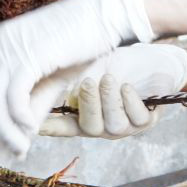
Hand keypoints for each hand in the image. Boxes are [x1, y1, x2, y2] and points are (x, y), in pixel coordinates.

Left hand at [0, 0, 156, 155]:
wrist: (109, 13)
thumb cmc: (87, 40)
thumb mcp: (57, 74)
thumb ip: (38, 99)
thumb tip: (25, 131)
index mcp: (6, 42)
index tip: (8, 143)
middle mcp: (3, 42)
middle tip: (13, 153)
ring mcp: (13, 47)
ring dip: (6, 129)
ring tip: (20, 148)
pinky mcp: (30, 54)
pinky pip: (15, 94)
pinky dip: (19, 116)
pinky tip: (31, 129)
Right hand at [36, 44, 186, 139]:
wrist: (150, 58)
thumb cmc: (116, 64)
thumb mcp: (89, 68)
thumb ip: (69, 80)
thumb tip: (39, 82)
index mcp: (84, 115)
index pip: (63, 126)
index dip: (51, 128)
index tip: (35, 127)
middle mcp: (102, 125)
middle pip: (90, 127)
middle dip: (89, 104)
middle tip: (89, 81)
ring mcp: (124, 126)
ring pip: (114, 124)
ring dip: (110, 100)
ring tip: (110, 78)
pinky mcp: (145, 121)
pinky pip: (137, 118)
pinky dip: (130, 101)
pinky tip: (126, 86)